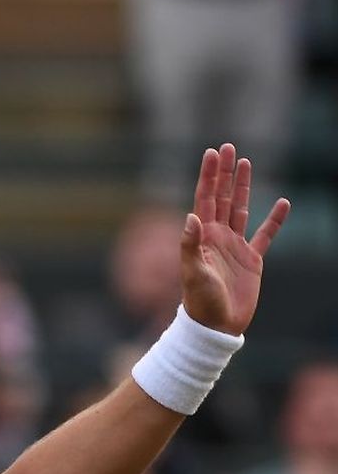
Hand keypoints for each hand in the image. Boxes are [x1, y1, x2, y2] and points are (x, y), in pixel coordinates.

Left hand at [180, 143, 289, 334]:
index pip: (205, 198)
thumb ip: (190, 245)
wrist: (215, 326)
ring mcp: (235, 246)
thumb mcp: (192, 272)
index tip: (213, 153)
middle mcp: (217, 236)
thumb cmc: (199, 300)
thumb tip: (191, 217)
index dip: (209, 176)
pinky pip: (266, 234)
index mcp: (202, 236)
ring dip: (243, 186)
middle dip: (225, 173)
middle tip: (229, 147)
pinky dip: (275, 220)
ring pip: (241, 208)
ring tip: (246, 163)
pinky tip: (283, 203)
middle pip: (222, 197)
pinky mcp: (252, 259)